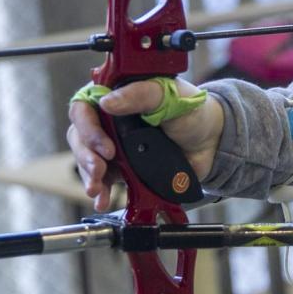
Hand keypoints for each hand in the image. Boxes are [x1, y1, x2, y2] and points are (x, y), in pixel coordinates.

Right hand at [67, 78, 224, 201]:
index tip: (105, 146)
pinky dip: (100, 190)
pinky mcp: (123, 167)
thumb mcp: (168, 95)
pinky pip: (103, 179)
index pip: (85, 106)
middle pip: (80, 135)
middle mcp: (110, 119)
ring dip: (89, 175)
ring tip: (97, 189)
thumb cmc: (192, 111)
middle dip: (86, 155)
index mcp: (117, 95)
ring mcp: (115, 144)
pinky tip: (101, 199)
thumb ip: (140, 95)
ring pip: (87, 159)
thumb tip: (108, 102)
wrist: (212, 143)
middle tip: (100, 169)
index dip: (88, 127)